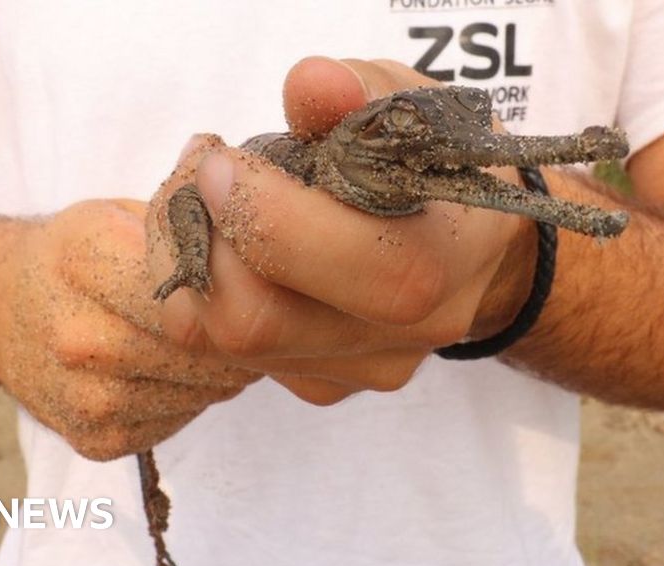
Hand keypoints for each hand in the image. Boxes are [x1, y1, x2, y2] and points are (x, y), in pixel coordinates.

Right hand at [0, 200, 258, 460]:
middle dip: (243, 331)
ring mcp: (86, 397)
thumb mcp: (120, 212)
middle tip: (254, 312)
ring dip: (226, 366)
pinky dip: (196, 394)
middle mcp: (80, 336)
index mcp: (85, 259)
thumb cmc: (73, 254)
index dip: (240, 283)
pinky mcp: (96, 440)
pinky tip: (178, 369)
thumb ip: (191, 220)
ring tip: (213, 339)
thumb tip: (263, 223)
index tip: (255, 278)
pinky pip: (184, 418)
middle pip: (208, 345)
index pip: (201, 283)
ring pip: (207, 388)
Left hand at [151, 58, 533, 404]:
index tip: (223, 161)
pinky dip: (203, 289)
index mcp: (452, 252)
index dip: (265, 214)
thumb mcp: (412, 109)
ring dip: (189, 260)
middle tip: (202, 174)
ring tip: (204, 198)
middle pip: (258, 321)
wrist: (474, 252)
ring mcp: (362, 368)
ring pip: (222, 340)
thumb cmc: (433, 165)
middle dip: (204, 240)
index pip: (354, 262)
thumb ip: (362, 90)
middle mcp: (410, 329)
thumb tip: (313, 83)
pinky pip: (225, 351)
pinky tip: (227, 240)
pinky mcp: (320, 383)